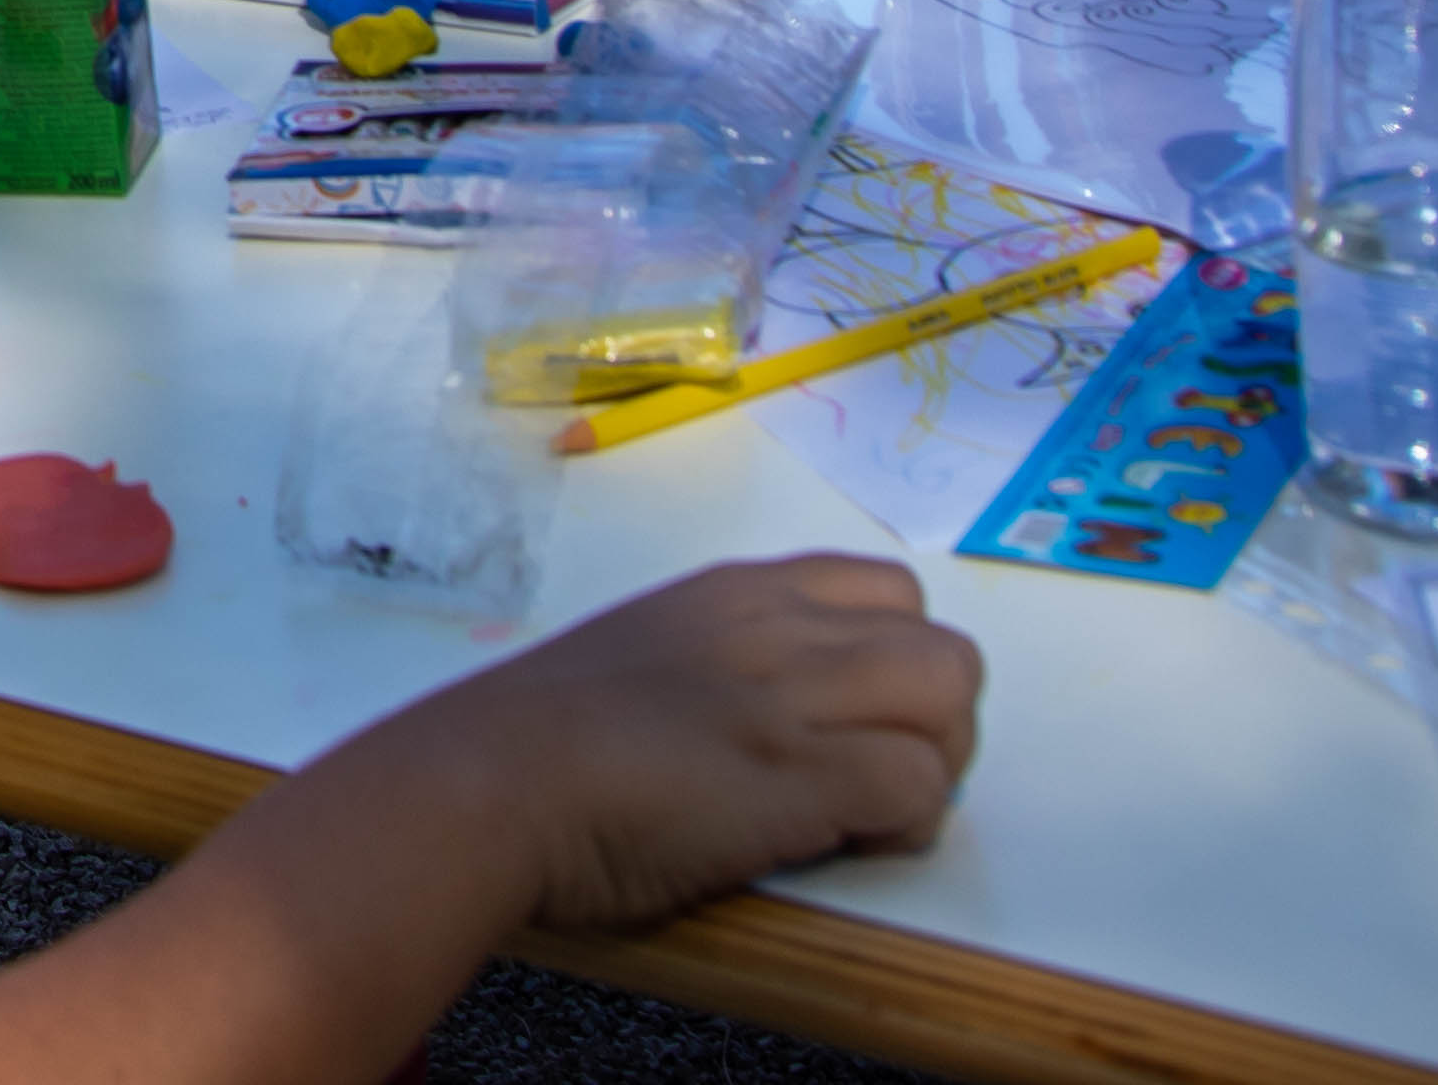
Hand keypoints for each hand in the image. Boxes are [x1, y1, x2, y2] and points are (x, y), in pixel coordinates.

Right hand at [419, 557, 982, 932]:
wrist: (487, 783)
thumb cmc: (538, 738)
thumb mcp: (641, 655)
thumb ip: (717, 663)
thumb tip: (768, 715)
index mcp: (735, 593)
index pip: (889, 594)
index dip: (895, 665)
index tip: (852, 724)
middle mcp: (778, 626)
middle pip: (944, 649)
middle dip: (935, 723)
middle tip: (877, 781)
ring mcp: (793, 694)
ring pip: (951, 701)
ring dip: (932, 767)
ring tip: (869, 814)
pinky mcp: (800, 773)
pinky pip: (919, 784)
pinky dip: (904, 824)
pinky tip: (842, 844)